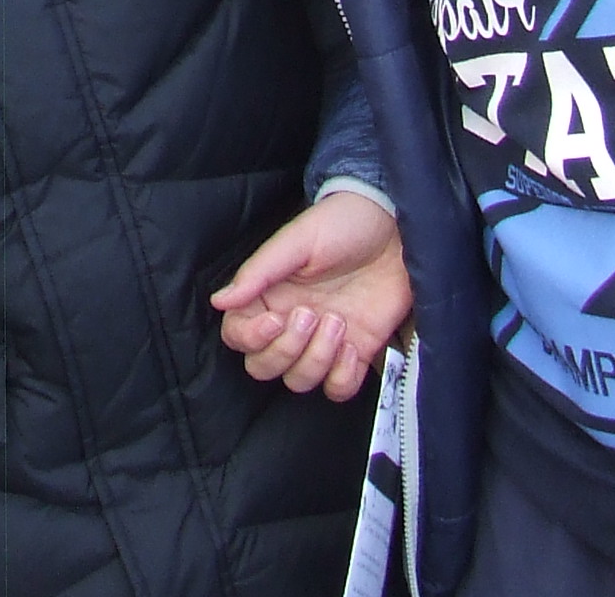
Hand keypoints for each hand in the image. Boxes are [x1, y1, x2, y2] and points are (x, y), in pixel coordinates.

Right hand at [211, 191, 408, 402]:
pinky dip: (342, 377)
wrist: (395, 230)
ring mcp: (321, 342)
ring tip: (338, 321)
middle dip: (285, 350)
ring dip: (317, 358)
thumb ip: (257, 272)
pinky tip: (353, 347)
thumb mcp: (297, 240)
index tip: (276, 319)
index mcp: (267, 296)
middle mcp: (289, 323)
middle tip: (311, 315)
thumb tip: (219, 300)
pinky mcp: (355, 354)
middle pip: (263, 366)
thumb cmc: (343, 225)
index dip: (251, 337)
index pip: (237, 335)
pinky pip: (337, 389)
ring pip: (298, 381)